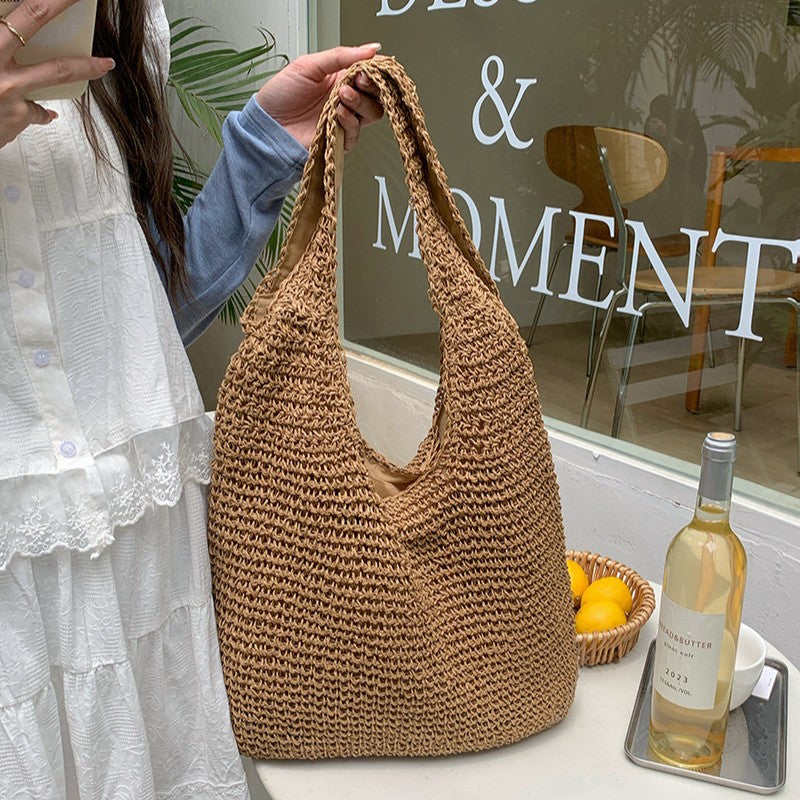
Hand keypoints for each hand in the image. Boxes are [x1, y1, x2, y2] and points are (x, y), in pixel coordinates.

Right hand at [0, 0, 113, 147]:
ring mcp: (7, 88)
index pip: (21, 10)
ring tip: (103, 65)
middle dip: (61, 2)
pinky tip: (45, 112)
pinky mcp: (16, 115)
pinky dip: (40, 110)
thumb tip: (10, 32)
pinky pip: (37, 110)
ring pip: (57, 70)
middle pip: (32, 18)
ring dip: (86, 66)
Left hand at [256, 44, 383, 151]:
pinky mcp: (339, 138)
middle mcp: (345, 98)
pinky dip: (349, 122)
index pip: (370, 73)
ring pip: (371, 113)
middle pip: (376, 95)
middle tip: (357, 81)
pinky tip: (337, 113)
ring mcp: (343, 119)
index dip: (375, 70)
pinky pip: (356, 133)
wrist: (268, 124)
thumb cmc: (281, 94)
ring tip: (341, 96)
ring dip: (360, 103)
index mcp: (340, 77)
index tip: (369, 67)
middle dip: (370, 87)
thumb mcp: (309, 65)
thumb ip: (340, 56)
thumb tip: (370, 49)